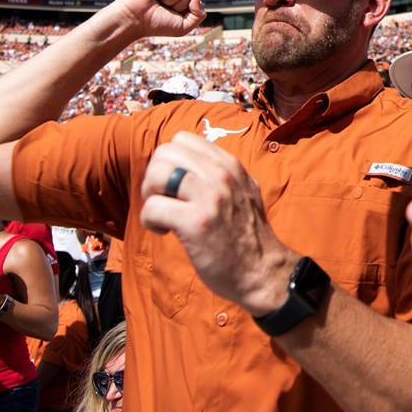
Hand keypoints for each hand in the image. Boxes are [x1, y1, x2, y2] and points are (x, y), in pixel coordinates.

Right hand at [108, 0, 205, 39]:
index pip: (196, 1)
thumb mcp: (183, 27)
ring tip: (157, 2)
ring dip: (170, 0)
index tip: (171, 16)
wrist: (135, 20)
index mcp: (181, 2)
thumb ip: (199, 15)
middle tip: (162, 9)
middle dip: (178, 5)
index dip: (186, 10)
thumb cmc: (156, 24)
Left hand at [137, 133, 297, 316]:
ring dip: (150, 196)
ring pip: (156, 173)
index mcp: (230, 165)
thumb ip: (221, 174)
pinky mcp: (196, 222)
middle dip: (155, 177)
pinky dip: (150, 221)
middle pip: (165, 152)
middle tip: (165, 200)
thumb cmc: (247, 236)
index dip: (171, 162)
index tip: (176, 186)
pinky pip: (152, 207)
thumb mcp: (244, 191)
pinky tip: (165, 232)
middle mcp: (221, 174)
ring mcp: (210, 197)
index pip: (182, 139)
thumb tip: (186, 165)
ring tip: (163, 215)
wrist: (262, 272)